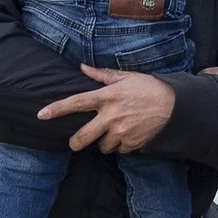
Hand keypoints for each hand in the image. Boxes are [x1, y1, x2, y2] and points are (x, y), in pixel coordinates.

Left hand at [38, 64, 176, 153]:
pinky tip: (128, 134)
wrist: (175, 106)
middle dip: (76, 142)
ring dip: (104, 142)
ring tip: (114, 131)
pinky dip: (120, 145)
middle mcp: (110, 116)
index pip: (76, 103)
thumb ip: (102, 75)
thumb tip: (82, 67)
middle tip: (75, 142)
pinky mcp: (132, 144)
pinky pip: (119, 150)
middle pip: (82, 137)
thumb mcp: (126, 77)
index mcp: (106, 97)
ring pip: (102, 146)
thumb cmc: (149, 87)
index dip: (57, 109)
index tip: (42, 115)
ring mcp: (121, 132)